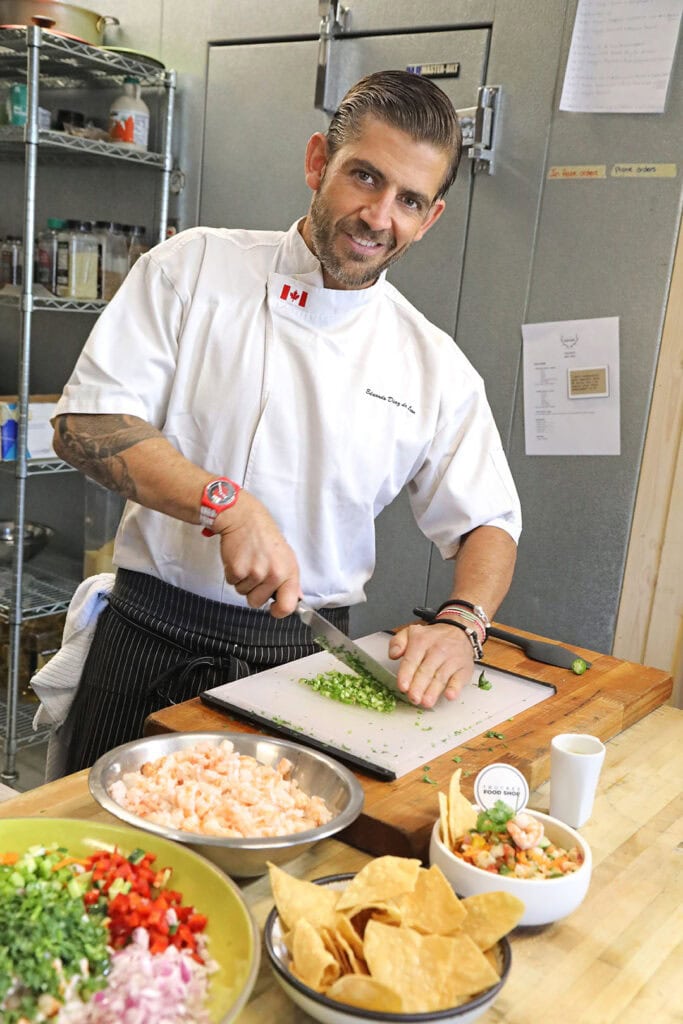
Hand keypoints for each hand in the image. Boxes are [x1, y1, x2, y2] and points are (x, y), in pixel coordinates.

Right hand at [215, 491, 300, 616]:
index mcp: (289, 572)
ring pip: (243, 593)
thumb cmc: (264, 537)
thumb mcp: (286, 556)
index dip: (278, 611)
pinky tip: (238, 558)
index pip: (288, 606)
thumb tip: (295, 599)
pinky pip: (231, 583)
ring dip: (242, 580)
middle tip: (255, 570)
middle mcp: (274, 574)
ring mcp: (255, 572)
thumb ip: (289, 579)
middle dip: (253, 590)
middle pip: (257, 603)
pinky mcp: (237, 570)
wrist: (244, 518)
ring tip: (248, 561)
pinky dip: (232, 573)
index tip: (273, 608)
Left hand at [388, 622, 473, 708]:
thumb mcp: (410, 633)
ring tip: (425, 702)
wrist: (459, 631)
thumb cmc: (431, 638)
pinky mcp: (464, 668)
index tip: (402, 687)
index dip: (406, 674)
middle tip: (413, 698)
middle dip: (418, 686)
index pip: (412, 660)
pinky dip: (455, 688)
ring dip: (433, 691)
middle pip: (426, 671)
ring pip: (440, 677)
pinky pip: (459, 679)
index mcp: (421, 641)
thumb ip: (397, 642)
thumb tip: (393, 655)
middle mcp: (437, 650)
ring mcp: (452, 659)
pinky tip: (449, 695)